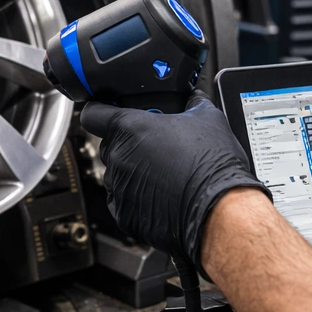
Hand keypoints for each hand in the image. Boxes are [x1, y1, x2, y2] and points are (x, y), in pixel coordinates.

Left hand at [80, 93, 270, 268]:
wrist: (218, 210)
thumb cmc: (211, 166)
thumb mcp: (209, 119)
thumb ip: (194, 102)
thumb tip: (194, 97)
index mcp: (130, 128)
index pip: (93, 114)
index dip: (98, 111)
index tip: (104, 113)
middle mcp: (118, 157)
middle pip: (109, 145)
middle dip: (127, 145)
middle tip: (154, 147)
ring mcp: (119, 188)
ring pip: (116, 174)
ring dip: (133, 172)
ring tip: (163, 175)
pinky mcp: (124, 215)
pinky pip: (123, 201)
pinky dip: (136, 198)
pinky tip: (160, 195)